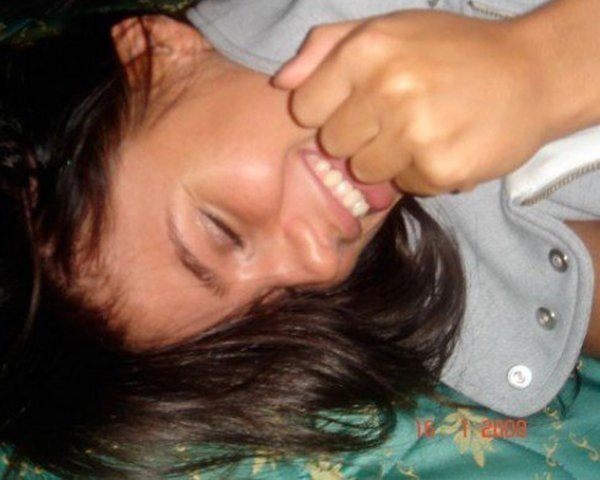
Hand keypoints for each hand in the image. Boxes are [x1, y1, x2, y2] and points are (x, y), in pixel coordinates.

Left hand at [274, 11, 549, 194]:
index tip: (356, 105)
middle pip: (333, 144)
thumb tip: (281, 84)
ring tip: (424, 130)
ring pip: (365, 172)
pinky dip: (422, 172)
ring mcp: (415, 133)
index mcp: (367, 50)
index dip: (327, 111)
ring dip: (390, 158)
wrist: (531, 74)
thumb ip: (326, 49)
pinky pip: (406, 185)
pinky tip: (446, 145)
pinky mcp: (440, 169)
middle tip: (398, 115)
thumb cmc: (451, 51)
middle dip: (358, 136)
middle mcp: (388, 89)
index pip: (304, 108)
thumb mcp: (389, 30)